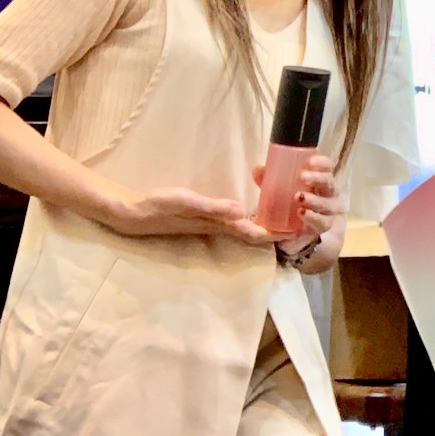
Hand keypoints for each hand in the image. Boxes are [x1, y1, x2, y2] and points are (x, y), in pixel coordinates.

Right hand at [100, 184, 284, 244]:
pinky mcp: (204, 218)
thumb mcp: (186, 202)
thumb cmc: (160, 206)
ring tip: (285, 220)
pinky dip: (249, 219)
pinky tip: (254, 212)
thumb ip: (213, 208)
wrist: (133, 213)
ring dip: (265, 226)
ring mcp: (211, 224)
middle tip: (301, 226)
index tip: (299, 231)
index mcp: (218, 224)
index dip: (275, 233)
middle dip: (276, 231)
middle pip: (253, 233)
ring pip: (245, 228)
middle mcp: (218, 227)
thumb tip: (242, 212)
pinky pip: (234, 221)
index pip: (253, 232)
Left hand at [252, 154, 342, 255]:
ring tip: (299, 197)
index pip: (327, 167)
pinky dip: (313, 217)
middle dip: (318, 179)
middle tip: (302, 177)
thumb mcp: (280, 189)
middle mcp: (329, 193)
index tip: (310, 161)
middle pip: (329, 183)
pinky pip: (322, 222)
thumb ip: (270, 179)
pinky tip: (302, 213)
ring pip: (328, 203)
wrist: (296, 228)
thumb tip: (257, 169)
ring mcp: (328, 210)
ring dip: (314, 199)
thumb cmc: (291, 202)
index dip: (322, 162)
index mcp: (321, 179)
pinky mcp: (324, 226)